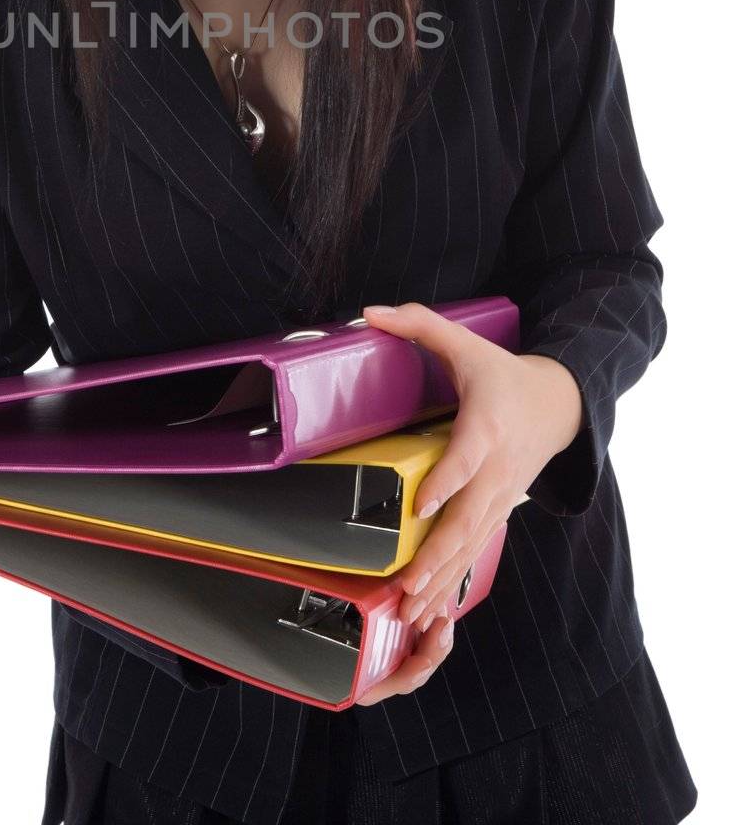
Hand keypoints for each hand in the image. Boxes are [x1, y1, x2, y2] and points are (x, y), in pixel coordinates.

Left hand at [351, 301, 583, 705]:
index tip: (421, 505)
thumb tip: (368, 313)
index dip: (447, 481)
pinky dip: (455, 581)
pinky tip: (431, 611)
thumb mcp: (464, 341)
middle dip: (437, 556)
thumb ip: (418, 322)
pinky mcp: (499, 511)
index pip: (467, 457)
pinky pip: (476, 550)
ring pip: (472, 544)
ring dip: (443, 581)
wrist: (559, 404)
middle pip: (468, 518)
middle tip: (407, 588)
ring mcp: (501, 496)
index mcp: (488, 424)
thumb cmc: (501, 372)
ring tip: (411, 613)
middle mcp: (497, 469)